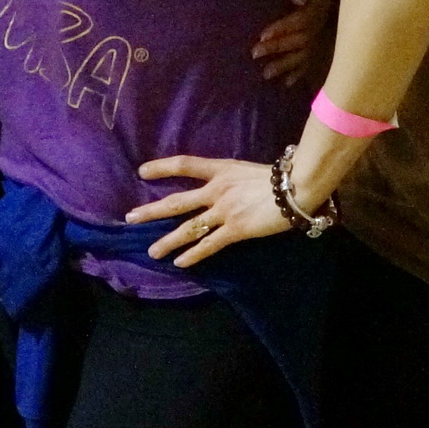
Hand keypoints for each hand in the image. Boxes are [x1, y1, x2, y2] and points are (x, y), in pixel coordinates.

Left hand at [126, 155, 287, 267]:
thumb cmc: (281, 177)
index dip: (162, 167)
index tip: (142, 171)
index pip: (185, 164)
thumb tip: (222, 188)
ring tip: (152, 251)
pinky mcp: (235, 229)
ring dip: (168, 241)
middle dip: (152, 211)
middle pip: (176, 201)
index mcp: (221, 170)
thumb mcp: (248, 170)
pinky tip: (180, 263)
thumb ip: (232, 179)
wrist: (297, 188)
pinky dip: (193, 255)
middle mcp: (217, 190)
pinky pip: (209, 245)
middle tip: (130, 218)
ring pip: (189, 228)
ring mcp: (224, 211)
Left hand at [252, 0, 336, 84]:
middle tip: (255, 55)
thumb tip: (298, 0)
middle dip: (279, 49)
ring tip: (266, 74)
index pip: (304, 21)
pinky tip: (289, 82)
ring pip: (309, 52)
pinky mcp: (326, 34)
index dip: (283, 29)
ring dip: (287, 64)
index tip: (261, 36)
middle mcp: (328, 17)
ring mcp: (328, 28)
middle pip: (304, 40)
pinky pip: (316, 57)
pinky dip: (302, 71)